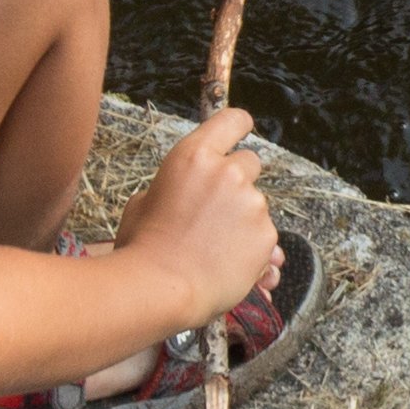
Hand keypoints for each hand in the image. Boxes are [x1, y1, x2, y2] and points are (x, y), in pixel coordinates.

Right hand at [124, 108, 274, 320]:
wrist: (161, 288)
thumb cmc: (142, 247)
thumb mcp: (143, 203)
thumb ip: (174, 185)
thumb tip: (186, 191)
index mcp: (194, 156)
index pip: (232, 121)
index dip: (238, 126)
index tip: (239, 134)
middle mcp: (228, 173)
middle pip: (249, 162)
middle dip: (237, 182)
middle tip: (214, 210)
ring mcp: (252, 203)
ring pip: (255, 204)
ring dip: (242, 219)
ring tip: (213, 247)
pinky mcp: (267, 234)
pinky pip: (264, 236)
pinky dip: (251, 247)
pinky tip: (225, 263)